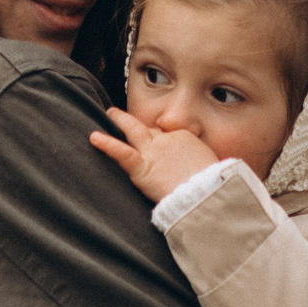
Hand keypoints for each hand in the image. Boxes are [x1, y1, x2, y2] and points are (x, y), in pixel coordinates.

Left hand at [89, 110, 221, 203]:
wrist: (207, 193)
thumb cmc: (213, 185)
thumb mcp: (210, 165)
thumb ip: (198, 162)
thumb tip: (199, 168)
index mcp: (185, 138)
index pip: (166, 134)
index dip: (157, 136)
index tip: (152, 138)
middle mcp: (168, 140)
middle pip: (149, 128)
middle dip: (137, 121)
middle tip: (123, 115)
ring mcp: (154, 151)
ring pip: (133, 130)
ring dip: (120, 121)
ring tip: (109, 114)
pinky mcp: (143, 167)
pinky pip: (122, 152)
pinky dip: (107, 144)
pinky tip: (94, 138)